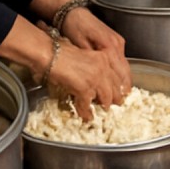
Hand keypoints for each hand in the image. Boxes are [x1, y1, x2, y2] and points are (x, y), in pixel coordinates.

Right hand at [0, 14, 130, 121]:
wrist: (49, 54)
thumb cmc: (60, 52)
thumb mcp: (83, 55)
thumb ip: (92, 66)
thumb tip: (93, 78)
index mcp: (103, 57)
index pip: (118, 75)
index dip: (120, 86)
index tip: (121, 92)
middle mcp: (103, 67)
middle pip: (115, 87)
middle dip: (116, 97)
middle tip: (115, 104)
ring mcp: (95, 78)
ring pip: (105, 97)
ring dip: (104, 105)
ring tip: (103, 110)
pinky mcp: (85, 88)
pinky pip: (87, 104)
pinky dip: (86, 112)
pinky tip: (86, 116)